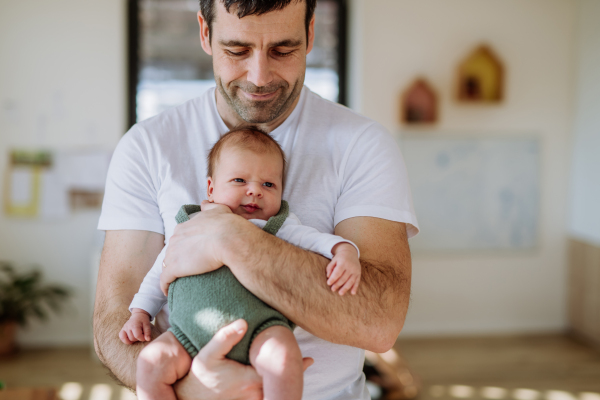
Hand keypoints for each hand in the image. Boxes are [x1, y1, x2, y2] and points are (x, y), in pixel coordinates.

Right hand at [119, 309, 151, 343]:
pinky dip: (125, 340)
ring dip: (133, 340)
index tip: (145, 336)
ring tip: (136, 335)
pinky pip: (121, 337)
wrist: (138, 315)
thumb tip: (147, 339)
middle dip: (138, 338)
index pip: (137, 336)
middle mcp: (128, 327)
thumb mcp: (147, 325)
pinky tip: (130, 339)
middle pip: (132, 338)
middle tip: (141, 334)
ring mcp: (124, 328)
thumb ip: (148, 332)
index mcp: (135, 325)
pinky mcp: (122, 330)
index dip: (142, 338)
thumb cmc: (143, 320)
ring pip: (127, 339)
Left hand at [161, 201, 236, 294]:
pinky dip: (165, 286)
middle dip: (176, 259)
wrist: (231, 239)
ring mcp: (174, 253)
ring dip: (171, 272)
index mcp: (184, 226)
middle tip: (186, 269)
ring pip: (167, 265)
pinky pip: (164, 279)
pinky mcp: (175, 268)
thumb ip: (210, 207)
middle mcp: (176, 238)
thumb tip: (204, 204)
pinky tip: (168, 291)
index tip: (189, 254)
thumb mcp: (220, 210)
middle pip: (171, 251)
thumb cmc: (228, 225)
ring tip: (178, 282)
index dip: (183, 247)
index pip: (178, 238)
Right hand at [174, 319, 313, 399]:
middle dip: (294, 374)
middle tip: (307, 361)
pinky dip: (276, 390)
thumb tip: (243, 322)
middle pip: (280, 384)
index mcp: (249, 380)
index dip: (294, 367)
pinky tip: (280, 383)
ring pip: (274, 392)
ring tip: (300, 368)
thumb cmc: (200, 376)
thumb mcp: (207, 354)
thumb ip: (224, 338)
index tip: (308, 359)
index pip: (278, 373)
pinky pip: (267, 397)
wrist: (190, 398)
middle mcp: (254, 394)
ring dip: (286, 383)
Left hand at [326, 243, 360, 295]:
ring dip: (345, 288)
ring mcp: (355, 270)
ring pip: (350, 281)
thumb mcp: (334, 260)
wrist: (350, 252)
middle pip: (344, 277)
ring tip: (340, 293)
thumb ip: (330, 268)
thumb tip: (328, 276)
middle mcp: (350, 267)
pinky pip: (357, 281)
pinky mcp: (359, 273)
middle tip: (332, 289)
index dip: (333, 278)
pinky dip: (355, 287)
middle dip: (338, 284)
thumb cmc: (340, 258)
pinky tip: (352, 293)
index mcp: (343, 262)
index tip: (328, 283)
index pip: (338, 272)